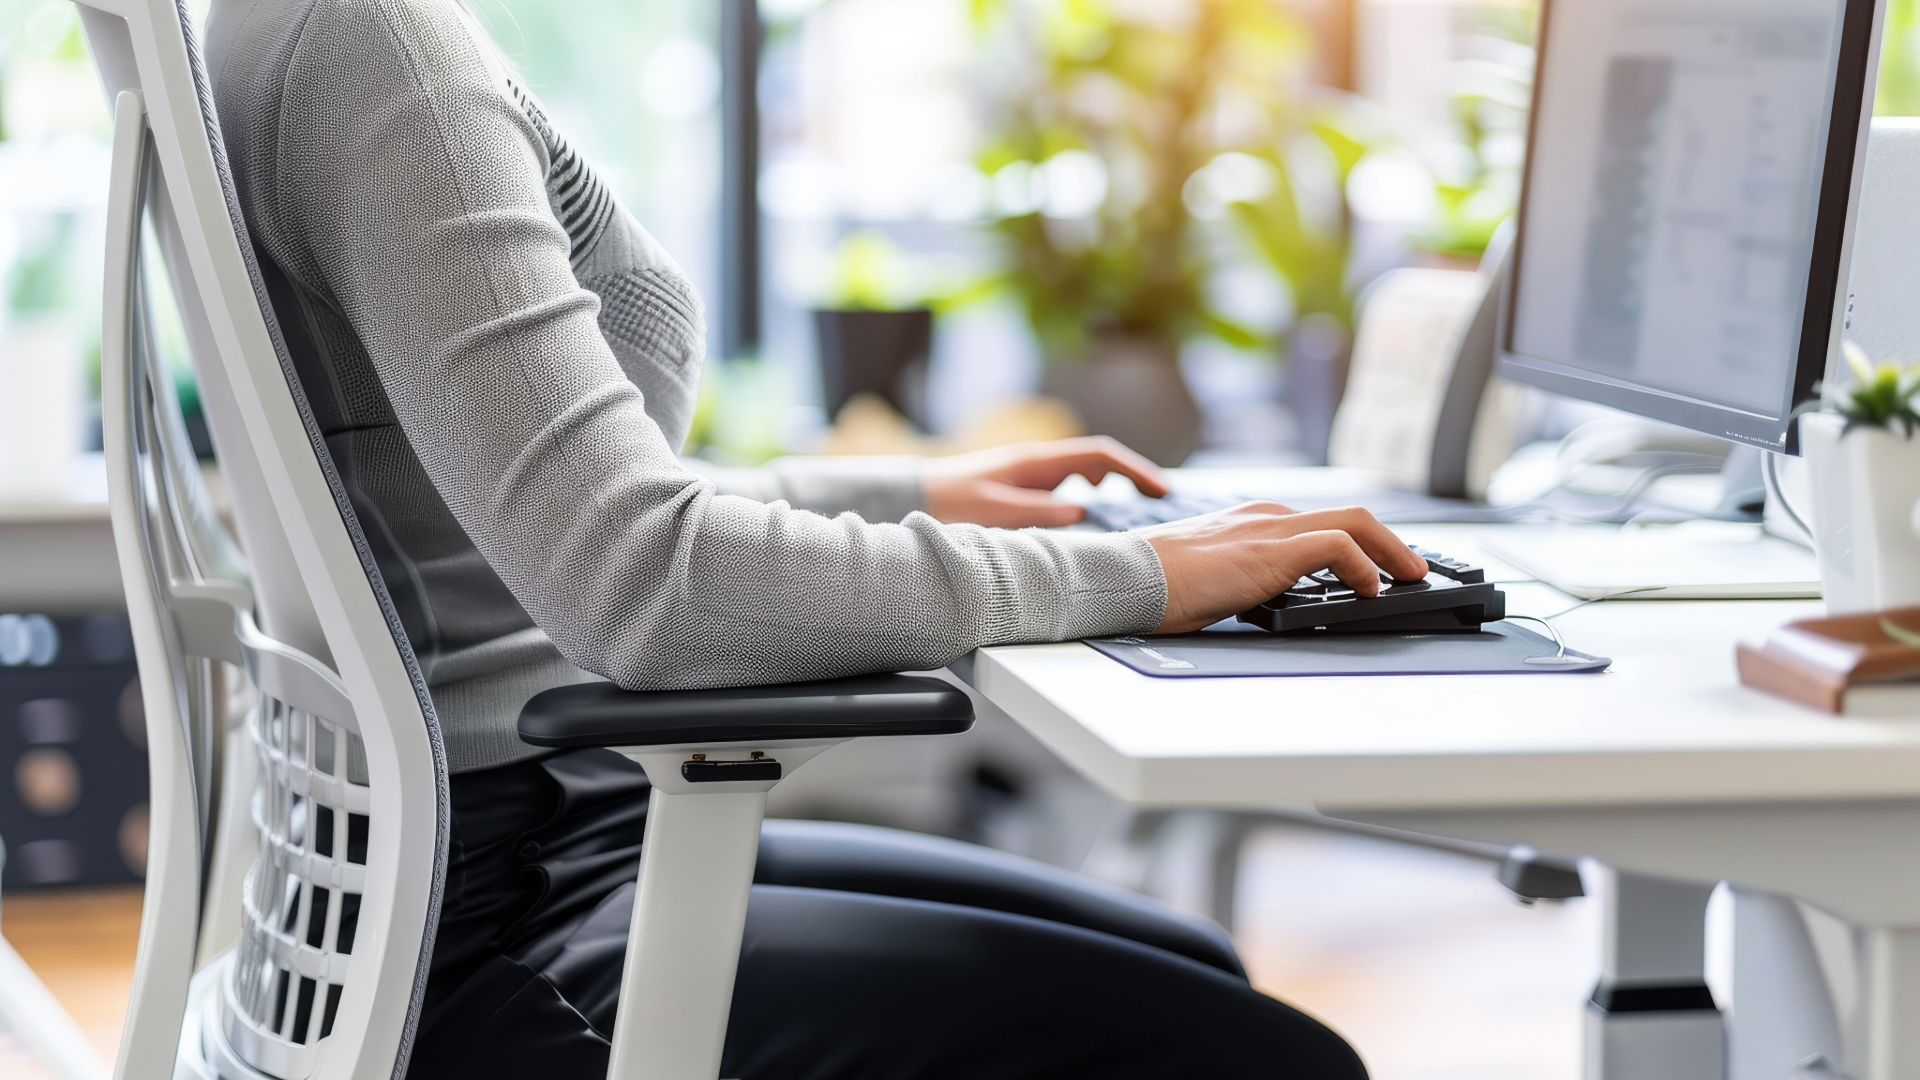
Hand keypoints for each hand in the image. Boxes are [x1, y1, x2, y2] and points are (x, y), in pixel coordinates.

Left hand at [922, 437, 1169, 527]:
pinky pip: (1068, 488)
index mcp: (1037, 463)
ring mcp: (1031, 475)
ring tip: (1139, 509)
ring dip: (1114, 486)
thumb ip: (1037, 514)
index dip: (1135, 470)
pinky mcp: (1021, 488)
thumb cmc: (948, 503)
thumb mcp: (993, 513)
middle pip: (1099, 461)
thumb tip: (1081, 515)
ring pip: (1085, 474)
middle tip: (1161, 500)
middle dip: (1133, 476)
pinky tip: (1095, 519)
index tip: (1161, 490)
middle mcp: (1038, 464)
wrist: (913, 496)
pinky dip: (1091, 497)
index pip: (1100, 456)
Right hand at [1140, 503, 1429, 632]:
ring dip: (1390, 550)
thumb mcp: (1214, 577)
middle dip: (1389, 542)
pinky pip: (1338, 546)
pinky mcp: (1270, 551)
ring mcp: (1269, 530)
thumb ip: (1247, 579)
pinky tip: (1369, 588)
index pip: (1321, 521)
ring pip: (1353, 522)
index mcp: (1252, 520)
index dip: (1361, 542)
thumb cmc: (1157, 586)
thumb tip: (1271, 603)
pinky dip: (1364, 564)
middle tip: (1411, 568)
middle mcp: (1266, 516)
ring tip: (1408, 576)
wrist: (1127, 579)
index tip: (1380, 565)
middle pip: (1349, 515)